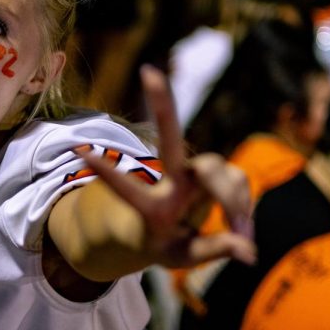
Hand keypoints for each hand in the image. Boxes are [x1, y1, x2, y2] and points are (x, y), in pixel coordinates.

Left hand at [83, 65, 255, 268]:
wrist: (170, 231)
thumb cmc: (166, 244)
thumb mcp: (182, 257)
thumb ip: (213, 250)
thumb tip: (249, 251)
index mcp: (151, 206)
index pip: (127, 189)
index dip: (108, 173)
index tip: (80, 150)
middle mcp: (171, 180)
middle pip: (172, 140)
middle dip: (163, 106)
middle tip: (148, 72)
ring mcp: (194, 171)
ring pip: (221, 173)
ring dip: (234, 203)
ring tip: (242, 234)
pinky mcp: (217, 170)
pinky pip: (239, 183)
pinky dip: (243, 207)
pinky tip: (242, 228)